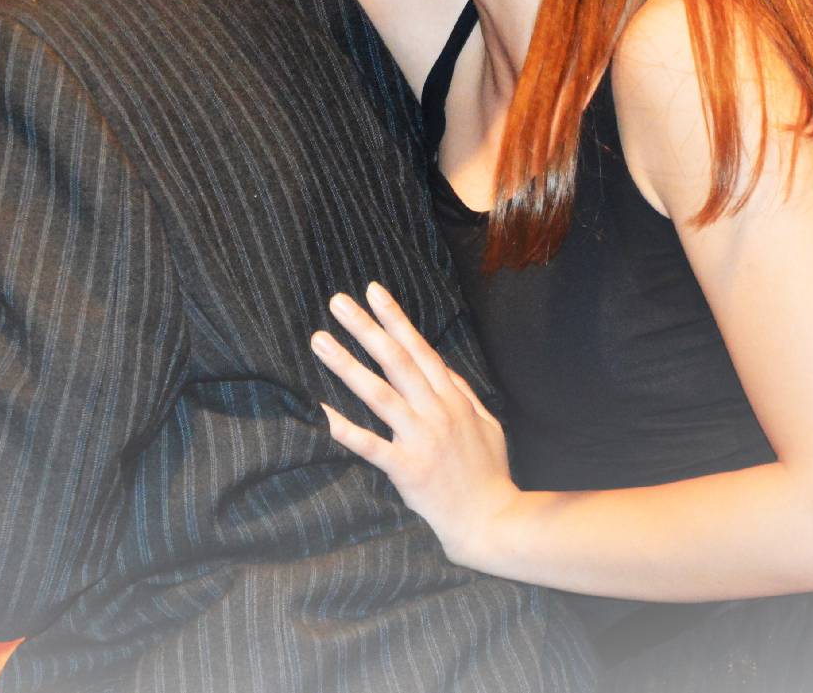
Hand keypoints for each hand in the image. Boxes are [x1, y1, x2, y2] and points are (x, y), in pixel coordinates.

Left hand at [311, 282, 518, 567]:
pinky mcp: (408, 469)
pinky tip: (322, 412)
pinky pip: (372, 446)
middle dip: (366, 328)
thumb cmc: (489, 474)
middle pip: (396, 361)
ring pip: (379, 394)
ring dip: (347, 365)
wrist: (492, 521)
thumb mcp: (487, 424)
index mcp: (453, 399)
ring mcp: (422, 440)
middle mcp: (437, 412)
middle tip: (337, 302)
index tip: (373, 292)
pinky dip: (346, 429)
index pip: (420, 348)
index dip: (395, 318)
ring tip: (320, 341)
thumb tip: (443, 366)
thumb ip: (463, 393)